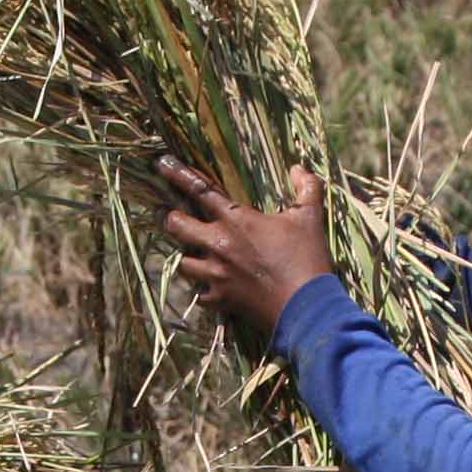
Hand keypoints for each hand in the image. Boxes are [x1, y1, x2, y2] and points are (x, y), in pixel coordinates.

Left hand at [154, 160, 332, 342]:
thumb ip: (306, 187)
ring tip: (192, 253)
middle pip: (176, 225)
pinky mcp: (219, 300)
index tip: (162, 164)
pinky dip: (201, 289)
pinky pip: (198, 293)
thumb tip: (299, 168)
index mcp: (237, 220)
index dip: (179, 174)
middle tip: (169, 216)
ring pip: (182, 262)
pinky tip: (208, 286)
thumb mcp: (310, 217)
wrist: (305, 307)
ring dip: (187, 256)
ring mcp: (215, 274)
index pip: (200, 190)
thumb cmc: (307, 258)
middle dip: (169, 218)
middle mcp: (219, 244)